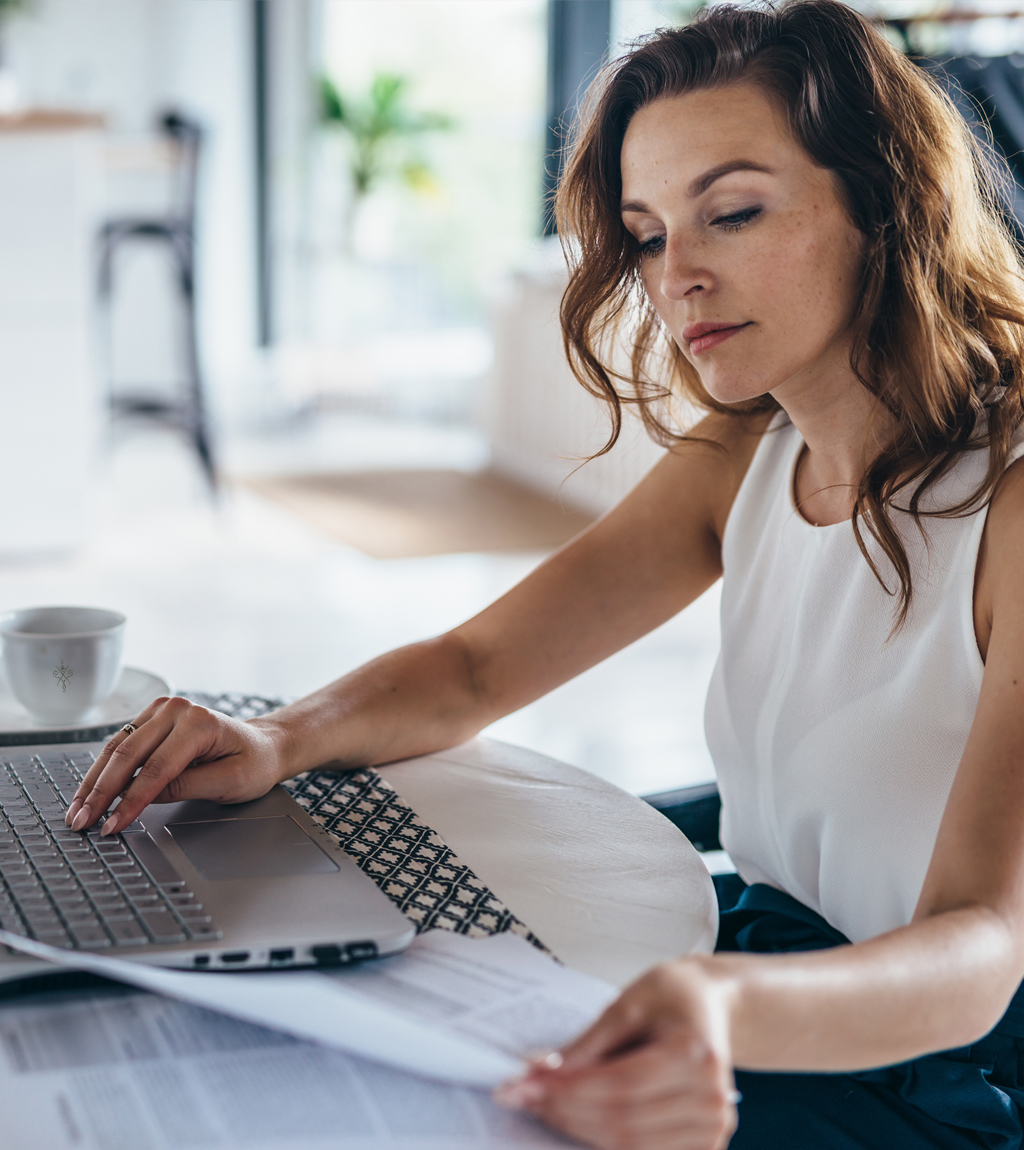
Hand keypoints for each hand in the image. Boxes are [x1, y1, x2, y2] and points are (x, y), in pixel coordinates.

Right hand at [64, 696, 289, 834]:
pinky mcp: (152, 718)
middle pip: (128, 755)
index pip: (157, 768)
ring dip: (94, 781)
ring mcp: (162, 710)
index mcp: (200, 723)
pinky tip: (90, 792)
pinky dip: (104, 769)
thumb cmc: (254, 763)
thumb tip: (144, 796)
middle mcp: (178, 710)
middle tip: (82, 822)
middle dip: (101, 792)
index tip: (112, 825)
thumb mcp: (230, 782)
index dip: (130, 800)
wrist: (263, 746)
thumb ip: (187, 787)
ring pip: (117, 748)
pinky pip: (121, 744)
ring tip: (77, 811)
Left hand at [494, 960, 738, 1149]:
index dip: (569, 1089)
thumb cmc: (673, 997)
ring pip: (630, 1146)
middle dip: (565, 1110)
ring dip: (579, 1130)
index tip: (526, 1083)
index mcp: (696, 1053)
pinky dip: (605, 1140)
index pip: (622, 1084)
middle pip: (623, 1121)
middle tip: (524, 1095)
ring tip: (545, 1106)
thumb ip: (587, 1044)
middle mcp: (712, 1098)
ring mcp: (713, 1127)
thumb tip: (541, 1072)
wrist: (711, 1005)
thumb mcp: (628, 1003)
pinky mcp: (706, 1145)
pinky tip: (577, 1119)